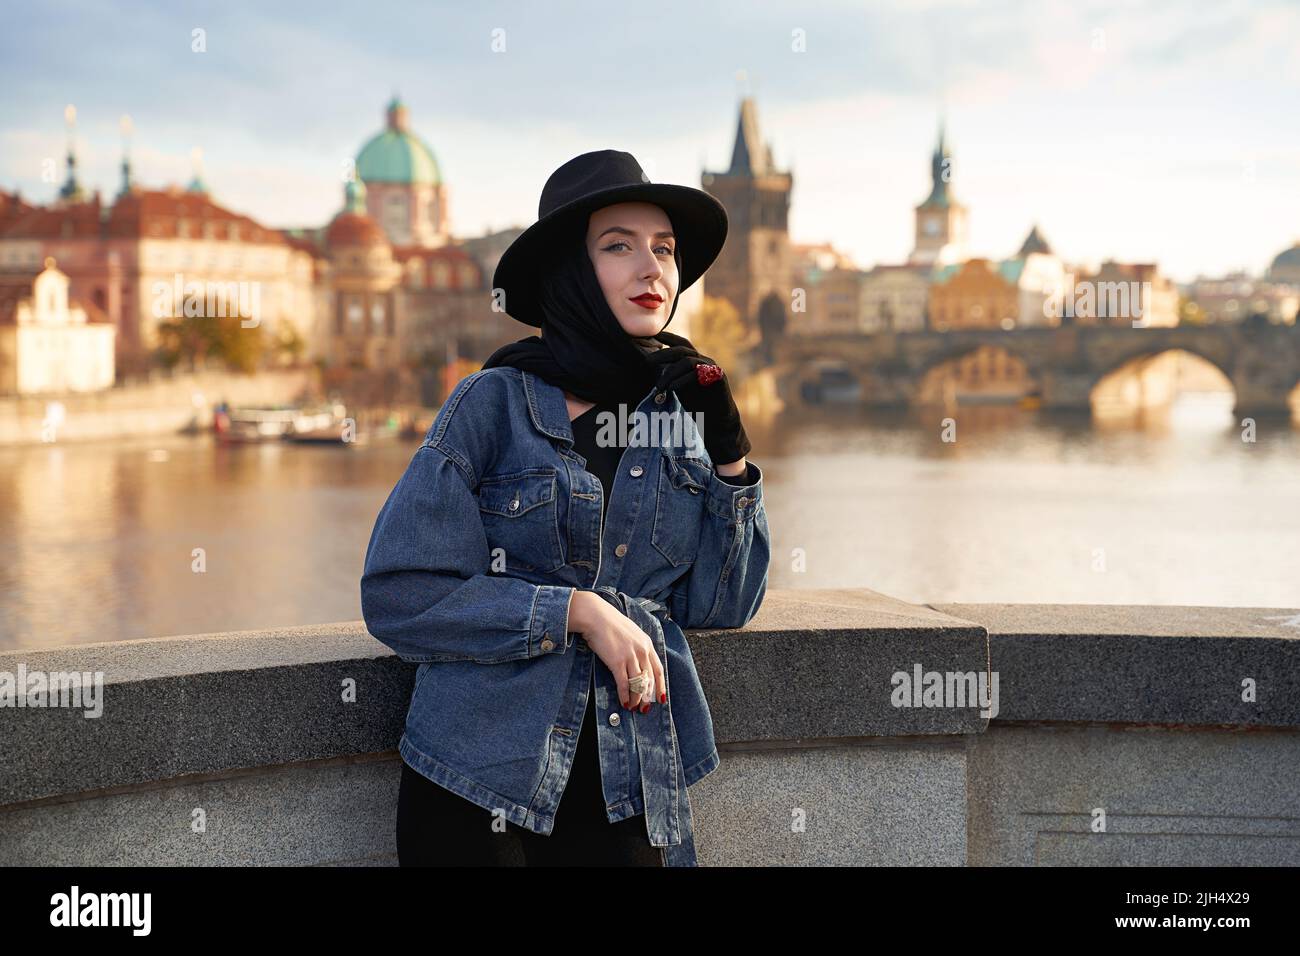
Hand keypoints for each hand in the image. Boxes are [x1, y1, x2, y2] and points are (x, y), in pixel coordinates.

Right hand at [567, 591, 665, 711]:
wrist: (595, 616)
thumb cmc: (609, 623)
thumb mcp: (630, 632)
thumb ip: (637, 646)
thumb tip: (638, 662)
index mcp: (646, 643)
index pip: (658, 669)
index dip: (660, 686)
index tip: (661, 698)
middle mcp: (641, 651)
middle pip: (649, 680)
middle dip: (648, 697)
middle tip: (645, 708)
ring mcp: (630, 656)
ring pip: (638, 684)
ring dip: (636, 699)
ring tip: (633, 708)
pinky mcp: (617, 662)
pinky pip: (624, 684)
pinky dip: (625, 695)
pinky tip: (624, 703)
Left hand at [644, 344, 750, 464]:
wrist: (717, 420)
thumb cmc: (698, 403)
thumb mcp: (680, 386)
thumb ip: (671, 375)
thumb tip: (652, 366)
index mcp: (695, 360)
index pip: (681, 343)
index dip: (668, 337)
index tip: (653, 335)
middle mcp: (704, 360)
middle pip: (682, 350)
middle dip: (663, 354)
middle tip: (647, 361)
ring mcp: (712, 367)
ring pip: (687, 361)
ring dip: (670, 373)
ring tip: (659, 386)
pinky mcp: (718, 377)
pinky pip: (697, 374)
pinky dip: (682, 381)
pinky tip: (672, 388)